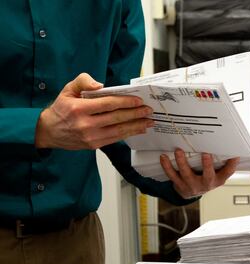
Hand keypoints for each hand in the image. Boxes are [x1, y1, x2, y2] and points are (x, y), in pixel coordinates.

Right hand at [35, 73, 153, 149]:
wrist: (49, 131)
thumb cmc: (61, 109)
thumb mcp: (68, 89)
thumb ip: (83, 81)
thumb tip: (100, 85)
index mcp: (79, 108)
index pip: (108, 104)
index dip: (125, 102)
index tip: (138, 101)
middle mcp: (85, 124)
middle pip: (116, 118)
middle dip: (135, 114)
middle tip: (148, 110)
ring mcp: (91, 136)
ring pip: (119, 130)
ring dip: (136, 125)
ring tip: (149, 121)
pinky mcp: (94, 145)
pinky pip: (115, 138)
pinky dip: (129, 133)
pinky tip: (138, 129)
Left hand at [161, 149, 238, 198]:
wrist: (192, 193)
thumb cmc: (205, 179)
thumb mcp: (217, 174)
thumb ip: (223, 163)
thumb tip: (232, 148)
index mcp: (217, 180)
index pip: (227, 173)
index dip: (232, 165)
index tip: (235, 155)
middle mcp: (206, 184)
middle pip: (207, 175)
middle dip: (207, 165)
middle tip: (205, 153)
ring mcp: (192, 185)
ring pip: (186, 174)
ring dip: (182, 162)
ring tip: (179, 151)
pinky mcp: (179, 185)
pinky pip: (172, 175)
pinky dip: (167, 166)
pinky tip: (163, 157)